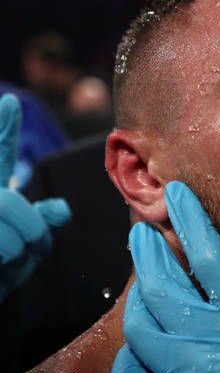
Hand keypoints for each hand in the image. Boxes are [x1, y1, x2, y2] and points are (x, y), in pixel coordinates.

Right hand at [0, 94, 70, 302]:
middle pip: (10, 205)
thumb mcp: (26, 248)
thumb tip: (61, 208)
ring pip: (8, 234)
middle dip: (30, 233)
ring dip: (16, 256)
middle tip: (18, 251)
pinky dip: (4, 270)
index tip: (12, 102)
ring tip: (0, 264)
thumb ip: (43, 223)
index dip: (3, 129)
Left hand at [110, 181, 219, 372]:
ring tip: (142, 285)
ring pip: (139, 325)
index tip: (177, 195)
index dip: (191, 219)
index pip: (211, 254)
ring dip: (138, 300)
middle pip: (160, 283)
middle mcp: (209, 342)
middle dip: (147, 250)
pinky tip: (141, 348)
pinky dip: (130, 357)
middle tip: (143, 232)